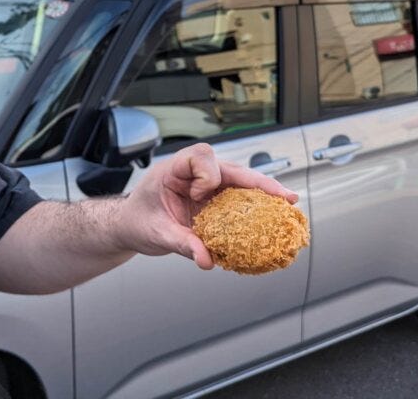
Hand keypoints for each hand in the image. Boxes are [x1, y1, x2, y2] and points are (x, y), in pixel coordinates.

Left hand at [115, 143, 298, 269]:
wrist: (130, 226)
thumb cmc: (138, 221)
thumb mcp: (157, 234)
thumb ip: (182, 244)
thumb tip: (207, 260)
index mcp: (173, 169)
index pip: (200, 156)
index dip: (207, 174)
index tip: (200, 196)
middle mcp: (193, 173)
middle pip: (230, 167)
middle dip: (258, 181)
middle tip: (283, 196)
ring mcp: (205, 185)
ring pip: (239, 181)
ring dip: (263, 192)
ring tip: (287, 204)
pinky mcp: (213, 200)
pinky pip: (237, 198)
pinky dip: (254, 206)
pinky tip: (272, 218)